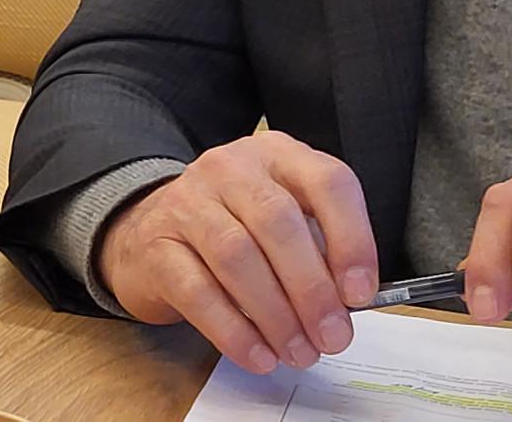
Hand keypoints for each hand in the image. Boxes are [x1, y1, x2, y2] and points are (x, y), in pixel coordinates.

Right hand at [96, 130, 378, 374]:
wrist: (151, 231)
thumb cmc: (235, 229)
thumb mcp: (284, 224)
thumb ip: (319, 252)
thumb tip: (348, 305)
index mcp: (278, 156)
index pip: (327, 182)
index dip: (351, 239)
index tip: (360, 294)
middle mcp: (231, 168)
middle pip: (278, 221)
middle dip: (311, 289)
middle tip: (331, 337)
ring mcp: (187, 201)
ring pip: (237, 255)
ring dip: (275, 314)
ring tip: (298, 352)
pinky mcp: (157, 243)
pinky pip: (198, 290)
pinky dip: (233, 330)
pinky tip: (258, 354)